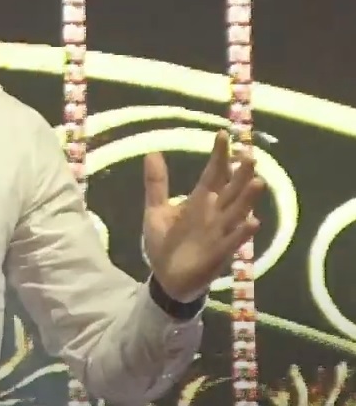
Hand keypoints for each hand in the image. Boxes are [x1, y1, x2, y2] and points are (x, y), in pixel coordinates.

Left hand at [142, 130, 263, 301]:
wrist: (165, 277)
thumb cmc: (165, 243)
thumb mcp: (156, 210)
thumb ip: (156, 184)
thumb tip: (152, 152)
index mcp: (200, 201)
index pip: (213, 174)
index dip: (219, 156)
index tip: (223, 134)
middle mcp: (214, 213)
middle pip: (231, 190)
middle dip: (240, 174)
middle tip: (250, 155)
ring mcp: (218, 233)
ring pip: (237, 212)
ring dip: (248, 199)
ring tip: (259, 181)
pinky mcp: (218, 253)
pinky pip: (233, 241)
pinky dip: (242, 232)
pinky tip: (254, 221)